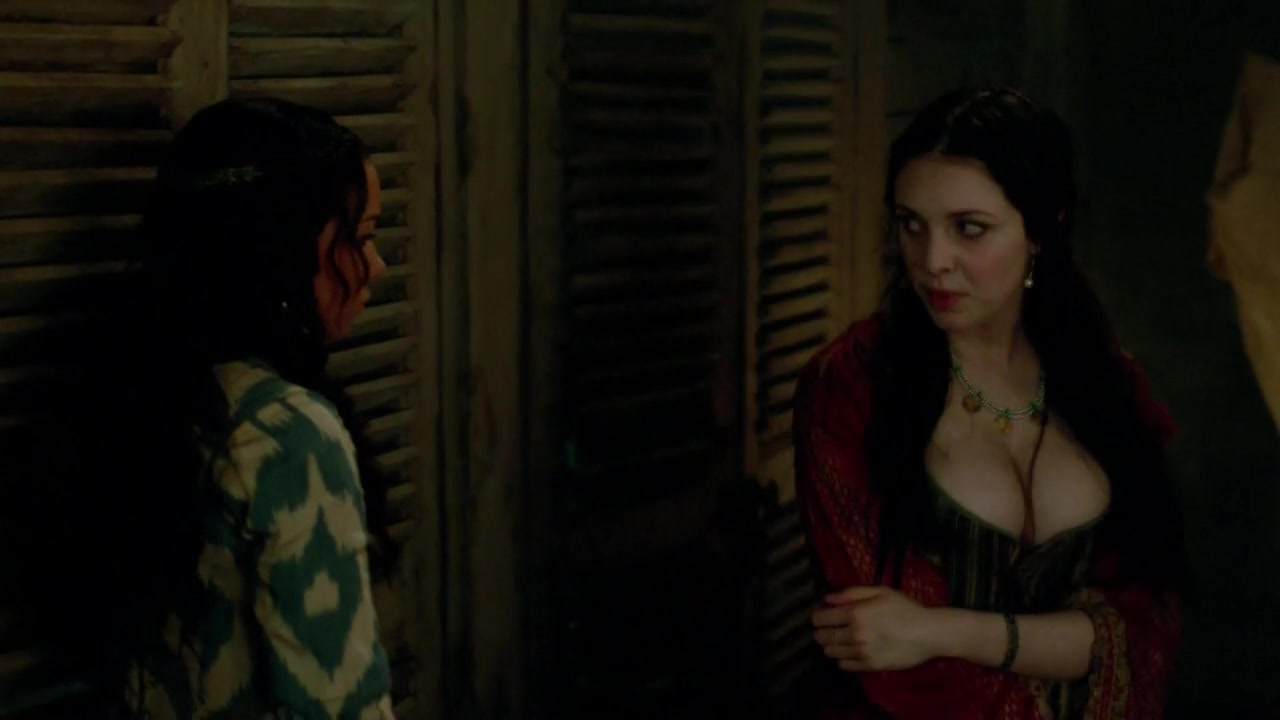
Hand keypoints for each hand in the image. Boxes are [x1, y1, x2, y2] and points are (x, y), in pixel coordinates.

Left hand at [811, 586, 938, 671]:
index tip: (818, 617)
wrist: (928, 633)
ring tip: (838, 640)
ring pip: (831, 652)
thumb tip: (827, 599)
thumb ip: (851, 593)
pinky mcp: (870, 666)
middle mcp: (854, 634)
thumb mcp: (880, 591)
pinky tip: (849, 652)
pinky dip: (842, 659)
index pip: (822, 619)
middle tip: (826, 629)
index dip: (816, 617)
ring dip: (830, 646)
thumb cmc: (905, 608)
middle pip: (823, 637)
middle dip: (821, 632)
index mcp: (855, 613)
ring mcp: (862, 652)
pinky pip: (845, 665)